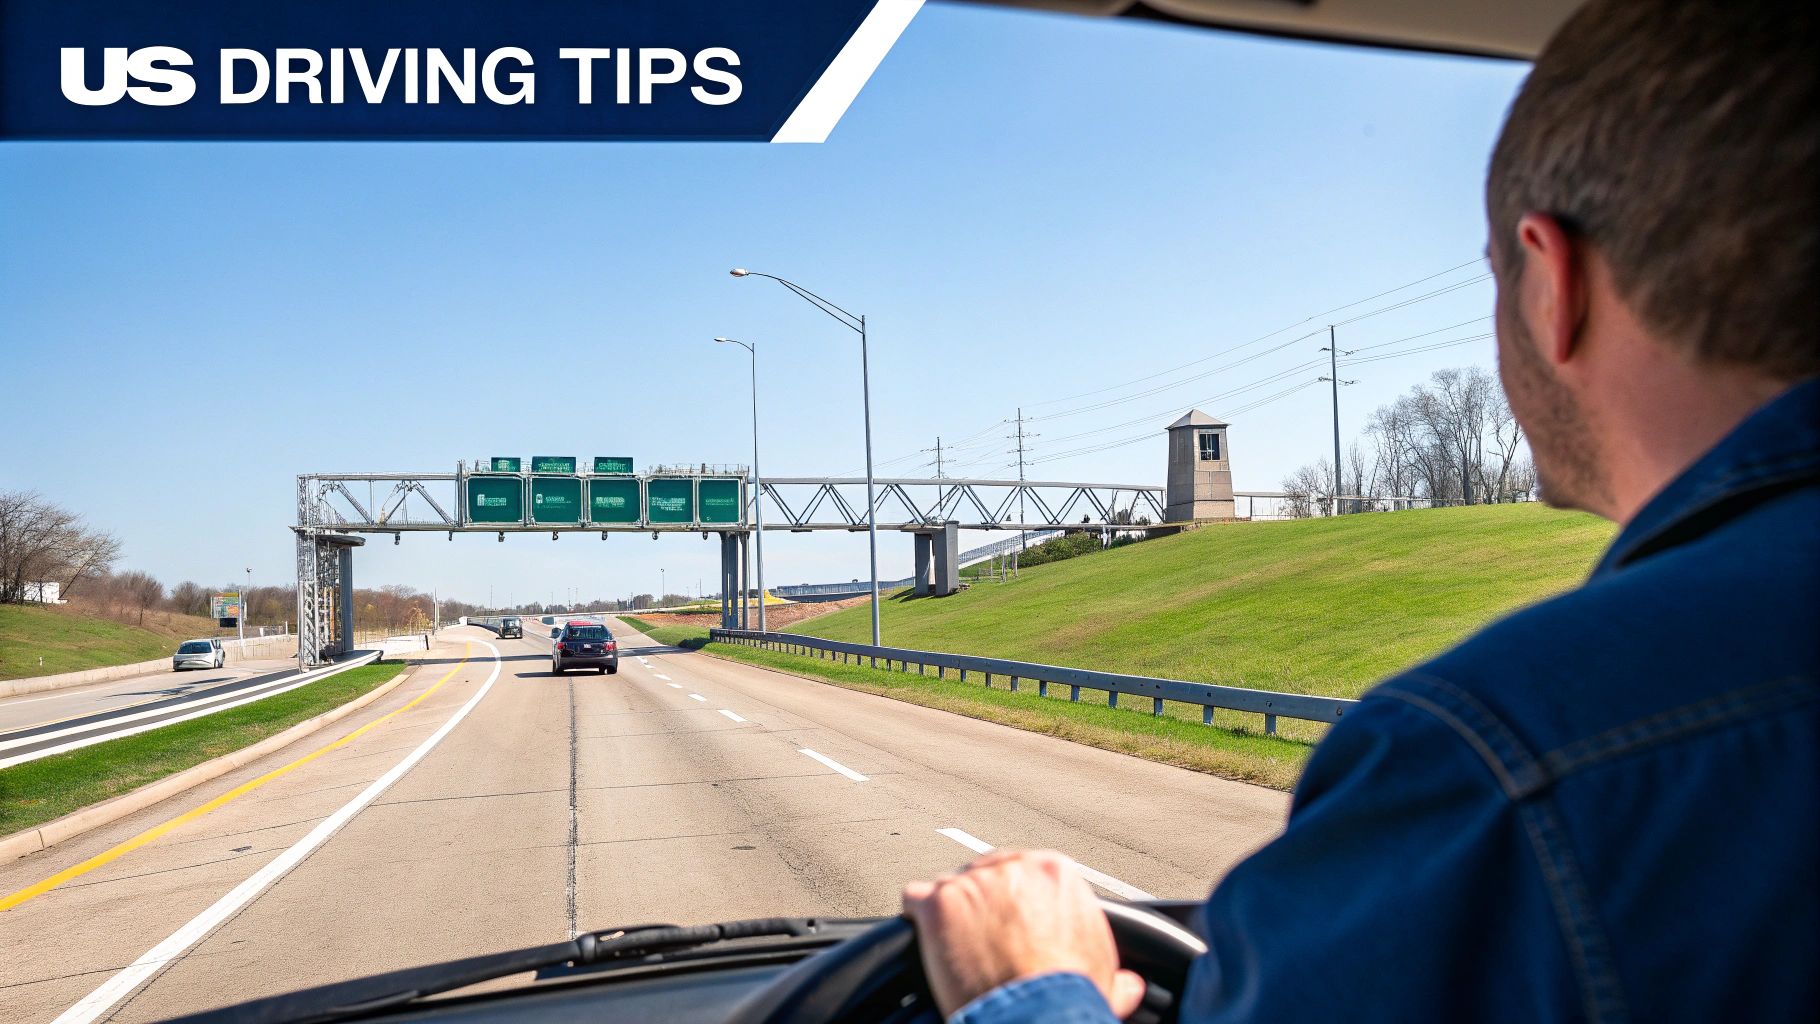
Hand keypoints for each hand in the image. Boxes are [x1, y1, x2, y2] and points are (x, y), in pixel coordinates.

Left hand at [902, 849, 1146, 1017]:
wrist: (1040, 1015)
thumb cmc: (1072, 998)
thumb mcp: (1106, 980)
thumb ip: (1116, 973)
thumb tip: (1131, 986)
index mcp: (1056, 874)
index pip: (1023, 874)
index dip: (1014, 903)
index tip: (1011, 927)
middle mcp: (1014, 867)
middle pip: (986, 874)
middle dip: (983, 903)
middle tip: (981, 939)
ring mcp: (974, 881)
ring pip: (951, 884)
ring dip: (950, 913)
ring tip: (952, 944)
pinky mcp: (939, 902)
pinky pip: (914, 898)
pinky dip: (916, 918)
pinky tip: (923, 938)